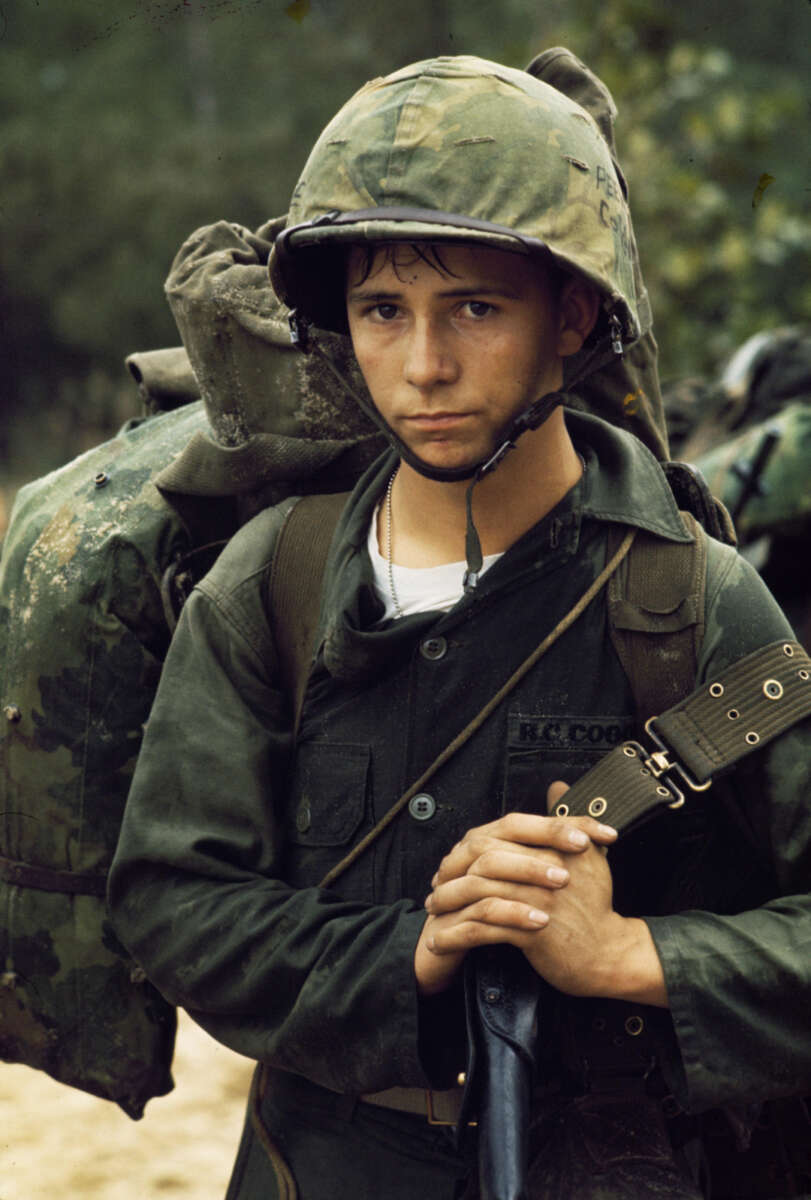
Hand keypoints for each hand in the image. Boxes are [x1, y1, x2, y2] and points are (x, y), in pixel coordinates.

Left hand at [415, 784, 667, 1005]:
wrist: (608, 953)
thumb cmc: (594, 904)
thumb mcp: (589, 855)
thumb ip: (568, 820)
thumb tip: (558, 785)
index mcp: (556, 846)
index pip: (503, 833)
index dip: (471, 847)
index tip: (453, 862)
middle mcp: (545, 867)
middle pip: (483, 859)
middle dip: (452, 873)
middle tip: (434, 887)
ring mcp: (537, 898)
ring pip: (477, 892)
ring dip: (448, 903)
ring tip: (433, 912)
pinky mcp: (531, 931)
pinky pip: (480, 929)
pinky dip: (454, 935)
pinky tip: (439, 942)